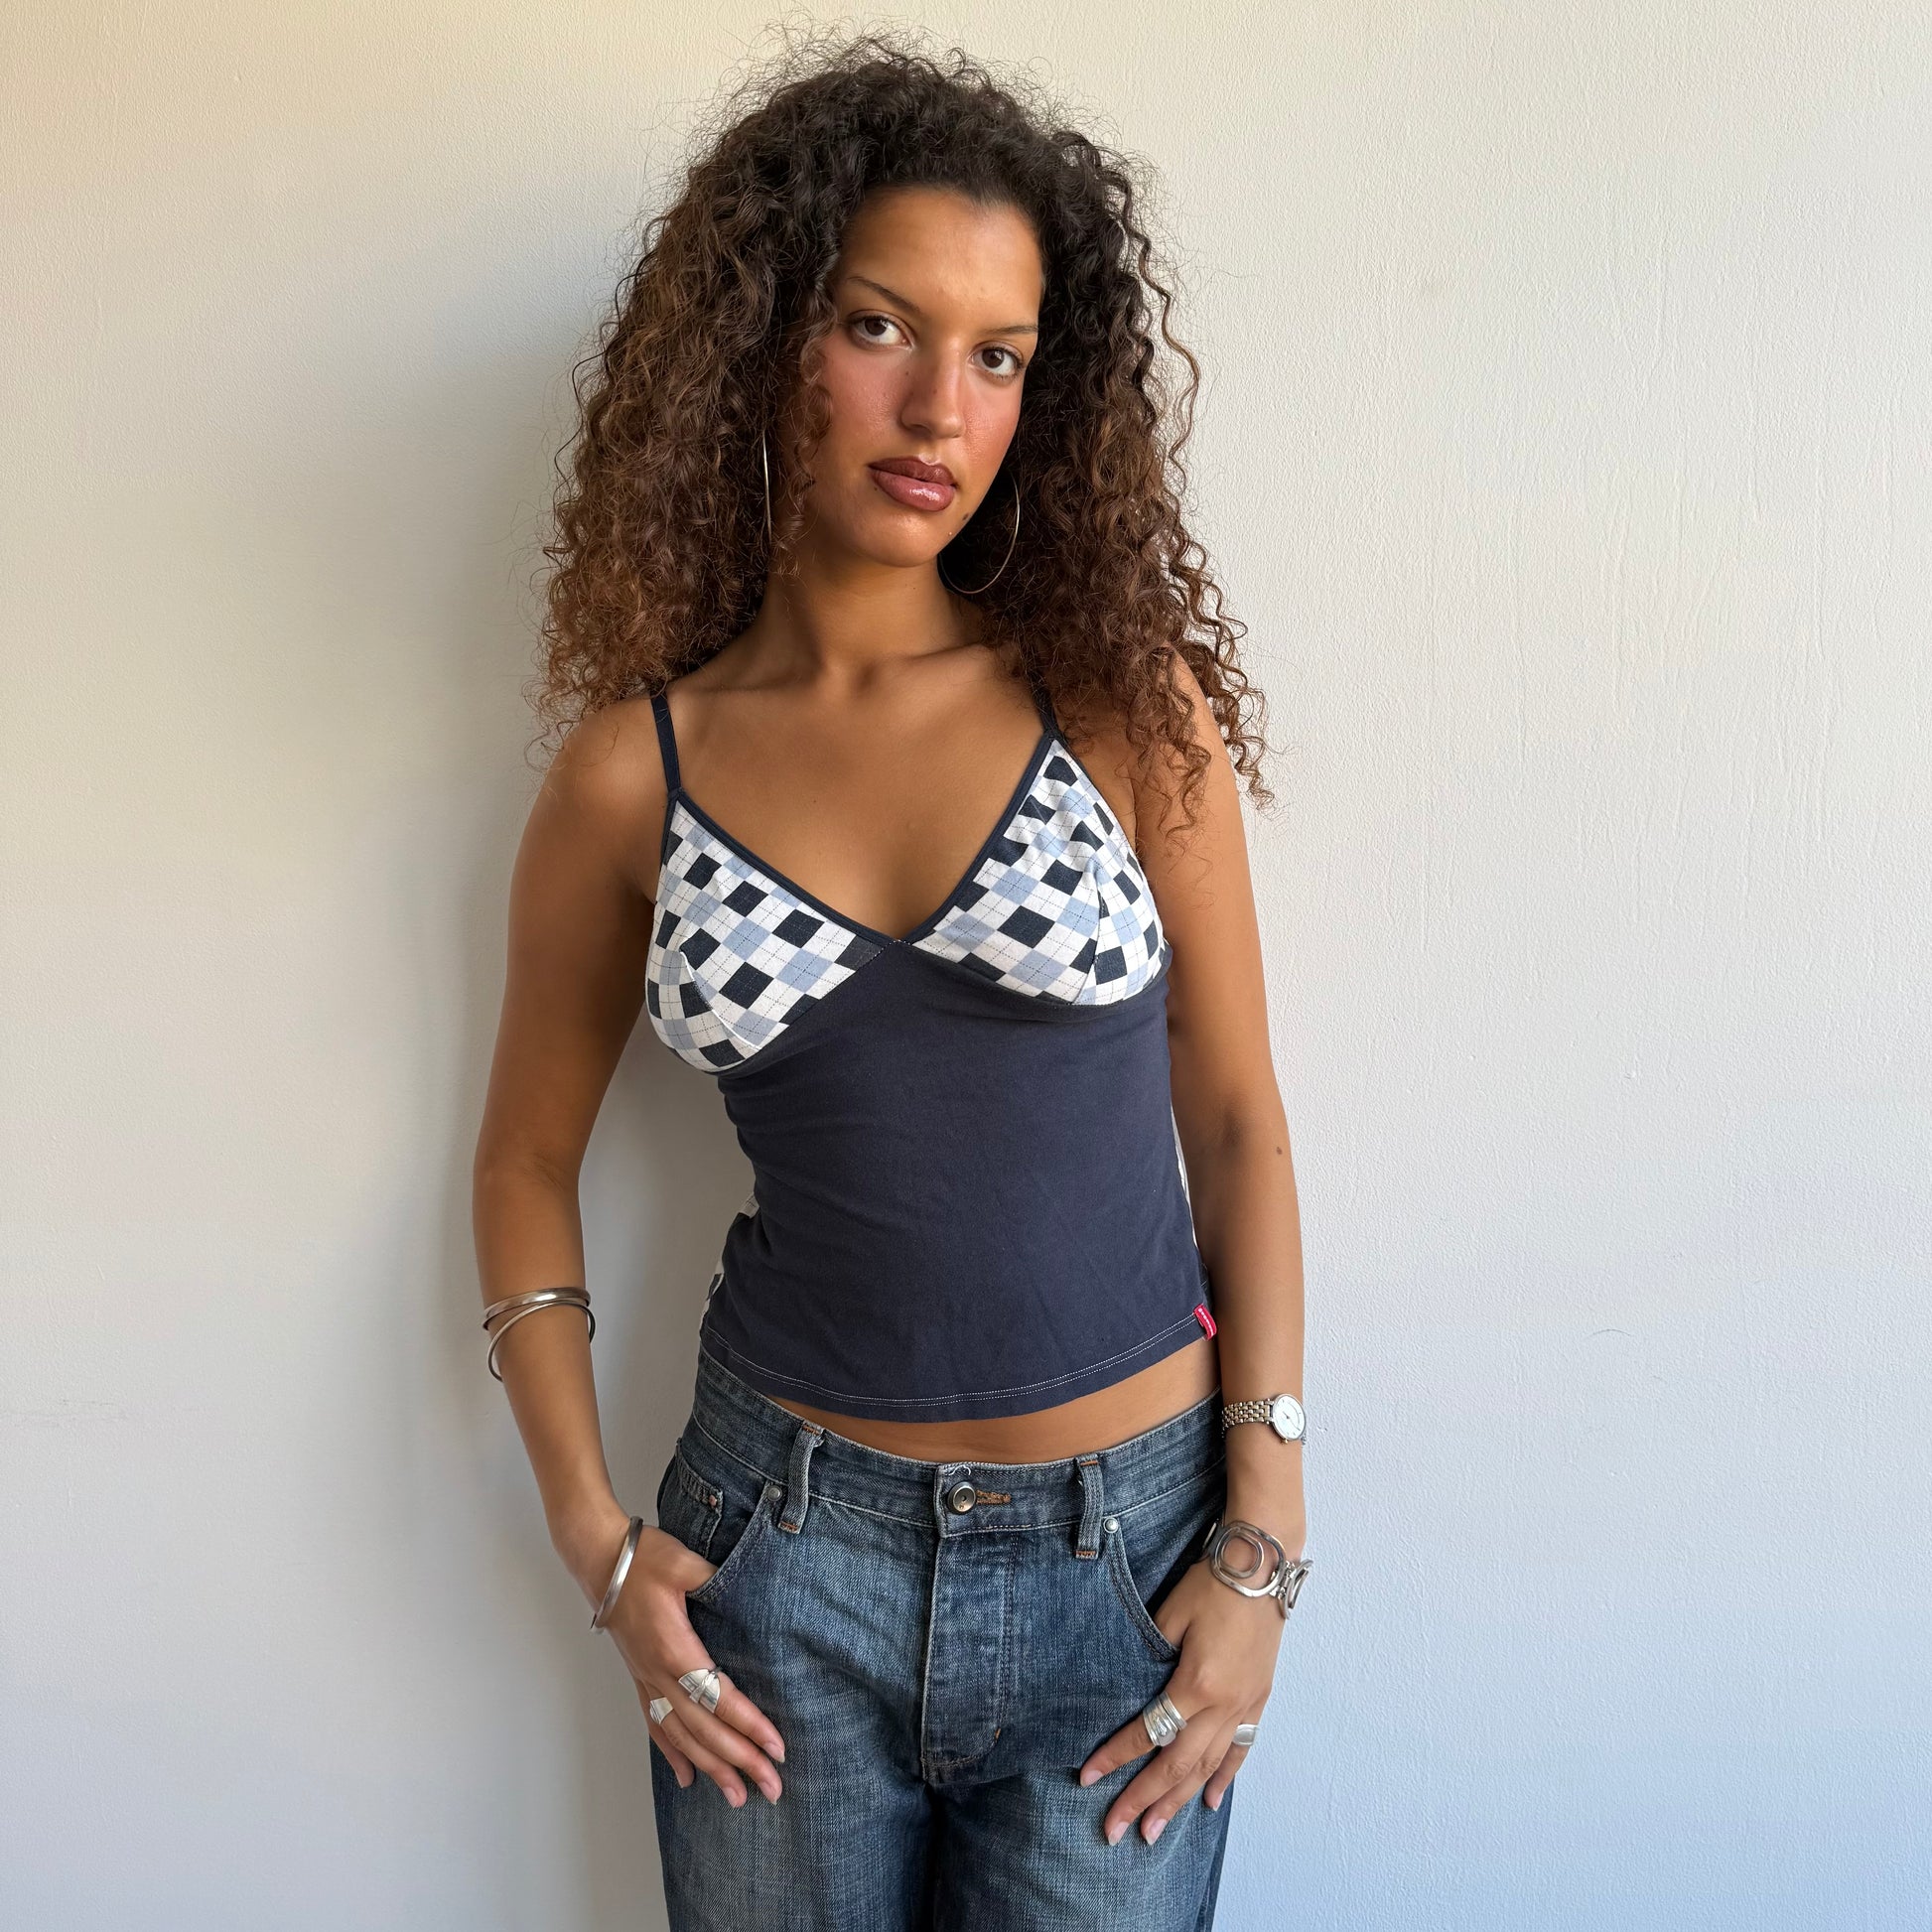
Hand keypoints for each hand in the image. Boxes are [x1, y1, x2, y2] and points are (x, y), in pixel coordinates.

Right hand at [566, 1513, 786, 1806]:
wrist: (599, 1558)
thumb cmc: (643, 1557)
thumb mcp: (684, 1563)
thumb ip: (716, 1579)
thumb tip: (752, 1588)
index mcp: (674, 1649)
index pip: (719, 1698)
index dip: (749, 1726)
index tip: (776, 1749)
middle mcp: (659, 1673)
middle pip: (704, 1729)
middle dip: (740, 1761)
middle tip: (772, 1788)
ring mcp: (646, 1678)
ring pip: (681, 1735)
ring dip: (710, 1769)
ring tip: (737, 1796)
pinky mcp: (639, 1676)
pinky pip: (656, 1723)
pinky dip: (672, 1754)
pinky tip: (687, 1777)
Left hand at [1076, 1557, 1283, 1842]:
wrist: (1261, 1564)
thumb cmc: (1210, 1582)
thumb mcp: (1170, 1615)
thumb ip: (1151, 1656)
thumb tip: (1130, 1689)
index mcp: (1197, 1683)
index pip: (1148, 1732)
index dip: (1116, 1757)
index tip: (1087, 1779)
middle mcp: (1224, 1704)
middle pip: (1178, 1765)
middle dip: (1145, 1800)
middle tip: (1116, 1833)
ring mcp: (1246, 1704)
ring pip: (1209, 1766)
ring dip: (1180, 1801)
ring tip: (1154, 1831)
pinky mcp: (1260, 1697)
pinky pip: (1241, 1748)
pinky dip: (1225, 1778)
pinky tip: (1211, 1801)